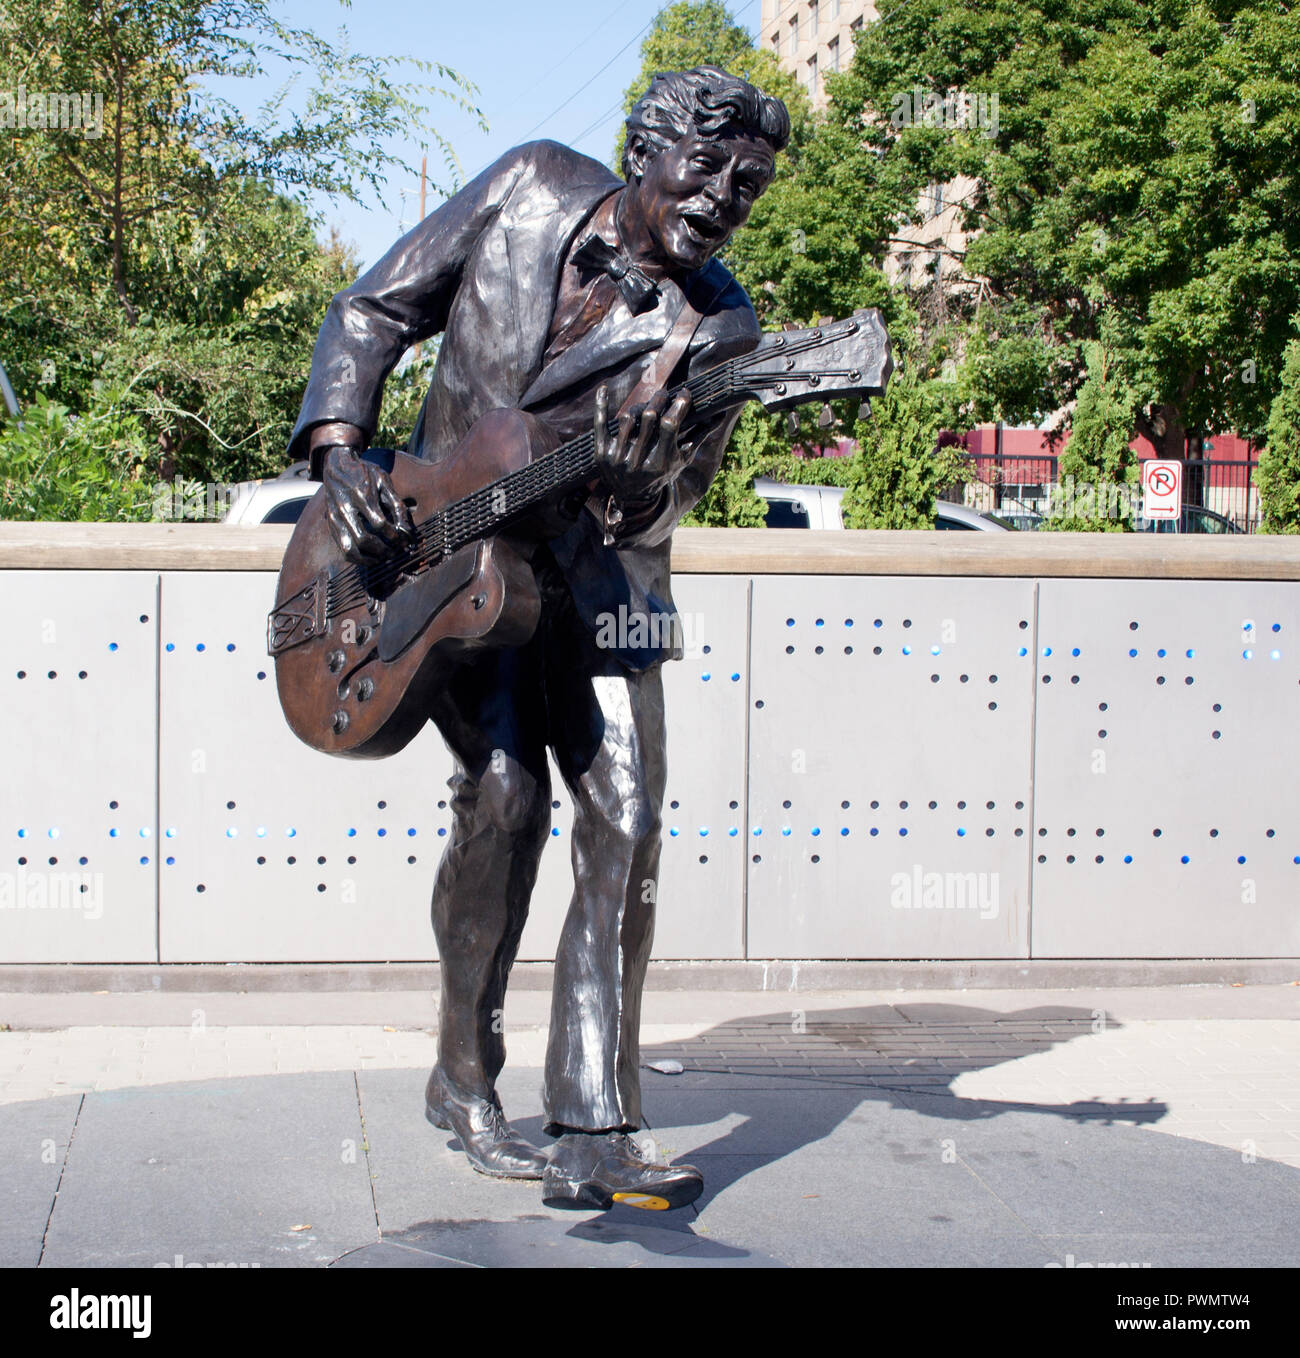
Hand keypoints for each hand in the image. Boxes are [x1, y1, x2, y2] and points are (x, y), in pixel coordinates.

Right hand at [321, 446, 415, 563]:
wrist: (336, 465)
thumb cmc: (364, 473)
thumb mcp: (384, 482)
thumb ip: (396, 505)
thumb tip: (407, 530)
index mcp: (360, 495)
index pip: (379, 524)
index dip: (393, 536)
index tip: (403, 540)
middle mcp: (344, 508)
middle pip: (363, 539)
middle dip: (382, 550)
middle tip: (394, 553)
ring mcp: (334, 517)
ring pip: (349, 549)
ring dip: (368, 559)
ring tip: (382, 559)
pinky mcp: (330, 524)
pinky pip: (342, 548)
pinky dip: (356, 558)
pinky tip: (369, 558)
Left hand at [592, 384, 692, 502]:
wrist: (633, 496)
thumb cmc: (663, 474)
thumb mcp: (682, 460)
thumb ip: (699, 437)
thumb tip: (718, 415)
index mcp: (660, 463)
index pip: (670, 425)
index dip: (678, 405)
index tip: (684, 393)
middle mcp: (637, 461)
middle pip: (649, 417)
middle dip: (659, 399)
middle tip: (663, 393)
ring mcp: (617, 457)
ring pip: (628, 418)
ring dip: (638, 405)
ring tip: (646, 404)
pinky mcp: (601, 453)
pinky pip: (600, 424)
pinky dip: (602, 404)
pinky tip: (604, 387)